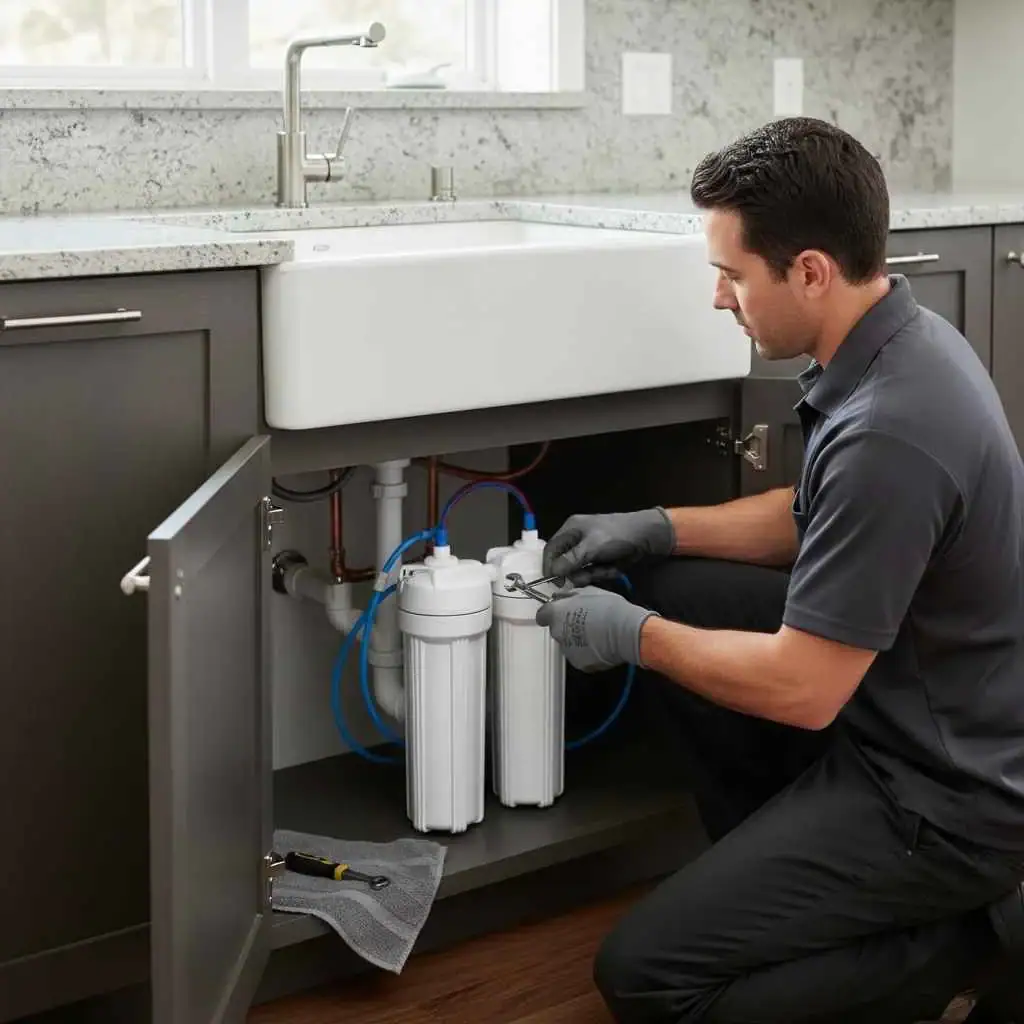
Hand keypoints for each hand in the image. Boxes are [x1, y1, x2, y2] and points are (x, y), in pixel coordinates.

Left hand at [536, 586, 658, 672]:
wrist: (625, 631)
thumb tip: (559, 597)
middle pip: (556, 629)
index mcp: (556, 614)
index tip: (561, 613)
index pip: (541, 615)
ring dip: (575, 640)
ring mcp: (567, 650)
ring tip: (595, 635)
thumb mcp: (588, 592)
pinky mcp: (578, 664)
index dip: (550, 614)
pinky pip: (579, 656)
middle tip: (584, 622)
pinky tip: (600, 647)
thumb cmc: (607, 607)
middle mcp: (556, 633)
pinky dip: (586, 652)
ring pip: (567, 644)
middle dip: (566, 626)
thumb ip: (569, 595)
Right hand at [542, 508, 674, 585]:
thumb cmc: (616, 535)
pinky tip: (615, 567)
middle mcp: (577, 539)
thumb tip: (553, 573)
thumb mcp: (592, 546)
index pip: (551, 550)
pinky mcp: (601, 559)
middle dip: (579, 572)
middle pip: (566, 564)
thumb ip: (571, 560)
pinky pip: (595, 572)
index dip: (549, 566)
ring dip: (594, 573)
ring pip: (582, 571)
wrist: (647, 536)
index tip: (555, 583)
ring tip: (608, 569)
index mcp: (571, 529)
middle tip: (590, 575)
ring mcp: (590, 550)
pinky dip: (604, 572)